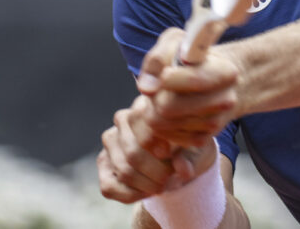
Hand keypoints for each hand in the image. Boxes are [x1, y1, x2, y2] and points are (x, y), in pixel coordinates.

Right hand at [97, 92, 220, 203]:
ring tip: (164, 186)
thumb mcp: (197, 151)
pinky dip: (132, 195)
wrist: (179, 156)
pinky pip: (110, 187)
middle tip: (172, 181)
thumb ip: (191, 158)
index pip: (146, 129)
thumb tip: (182, 169)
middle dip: (156, 174)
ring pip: (124, 171)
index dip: (162, 152)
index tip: (175, 163)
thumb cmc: (188, 148)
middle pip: (133, 153)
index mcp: (147, 104)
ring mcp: (110, 139)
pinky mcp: (102, 162)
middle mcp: (123, 118)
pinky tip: (147, 190)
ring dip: (147, 186)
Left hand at [137, 28, 241, 148]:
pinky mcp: (202, 140)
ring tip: (164, 96)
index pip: (191, 80)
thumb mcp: (177, 42)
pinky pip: (165, 136)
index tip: (164, 72)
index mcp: (225, 72)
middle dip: (154, 97)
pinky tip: (169, 111)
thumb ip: (158, 58)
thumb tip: (147, 88)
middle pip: (167, 107)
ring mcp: (214, 123)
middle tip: (158, 87)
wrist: (221, 82)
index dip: (167, 76)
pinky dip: (160, 124)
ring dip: (154, 110)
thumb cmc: (195, 59)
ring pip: (161, 124)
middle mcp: (224, 101)